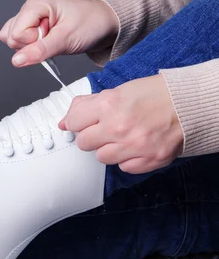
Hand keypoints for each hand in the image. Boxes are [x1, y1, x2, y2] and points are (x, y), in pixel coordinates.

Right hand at [0, 0, 118, 66]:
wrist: (103, 24)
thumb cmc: (90, 24)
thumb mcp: (65, 39)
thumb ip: (39, 51)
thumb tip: (16, 61)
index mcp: (36, 4)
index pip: (16, 34)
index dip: (33, 43)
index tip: (52, 37)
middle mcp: (29, 8)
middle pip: (11, 38)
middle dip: (31, 46)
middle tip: (54, 38)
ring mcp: (30, 17)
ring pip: (12, 40)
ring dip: (31, 47)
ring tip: (52, 39)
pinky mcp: (32, 26)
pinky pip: (19, 42)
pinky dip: (32, 48)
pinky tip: (47, 42)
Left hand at [59, 75, 183, 173]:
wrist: (192, 103)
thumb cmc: (158, 94)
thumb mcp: (120, 90)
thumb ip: (89, 105)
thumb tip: (66, 121)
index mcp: (110, 105)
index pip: (74, 122)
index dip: (78, 121)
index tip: (84, 121)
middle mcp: (119, 127)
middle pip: (84, 143)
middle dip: (91, 136)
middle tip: (105, 128)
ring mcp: (134, 146)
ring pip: (102, 158)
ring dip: (108, 148)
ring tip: (122, 137)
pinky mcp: (149, 160)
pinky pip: (124, 167)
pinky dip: (127, 159)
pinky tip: (136, 146)